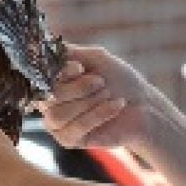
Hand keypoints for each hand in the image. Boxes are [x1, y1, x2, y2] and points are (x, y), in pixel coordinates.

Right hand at [36, 44, 159, 150]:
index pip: (41, 77)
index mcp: (51, 80)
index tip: (80, 67)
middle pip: (49, 97)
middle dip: (79, 88)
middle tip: (101, 82)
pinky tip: (116, 106)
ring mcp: (56, 123)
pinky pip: (76, 129)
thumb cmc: (120, 79)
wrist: (143, 105)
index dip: (60, 73)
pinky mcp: (68, 140)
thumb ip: (69, 52)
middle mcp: (48, 101)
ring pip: (58, 115)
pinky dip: (98, 115)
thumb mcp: (96, 57)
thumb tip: (43, 44)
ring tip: (107, 94)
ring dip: (88, 103)